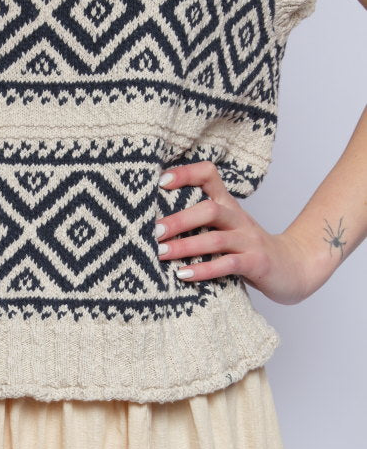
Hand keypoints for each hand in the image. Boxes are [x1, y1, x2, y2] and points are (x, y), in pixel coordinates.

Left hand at [155, 160, 313, 305]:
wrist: (294, 267)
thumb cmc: (249, 249)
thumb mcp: (227, 228)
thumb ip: (200, 222)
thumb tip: (156, 224)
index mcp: (228, 206)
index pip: (209, 176)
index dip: (186, 174)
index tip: (160, 182)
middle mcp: (238, 219)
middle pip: (209, 209)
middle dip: (179, 220)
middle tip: (154, 231)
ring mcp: (249, 241)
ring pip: (215, 239)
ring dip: (185, 246)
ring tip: (161, 254)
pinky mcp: (256, 263)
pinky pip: (227, 265)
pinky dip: (203, 270)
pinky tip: (183, 275)